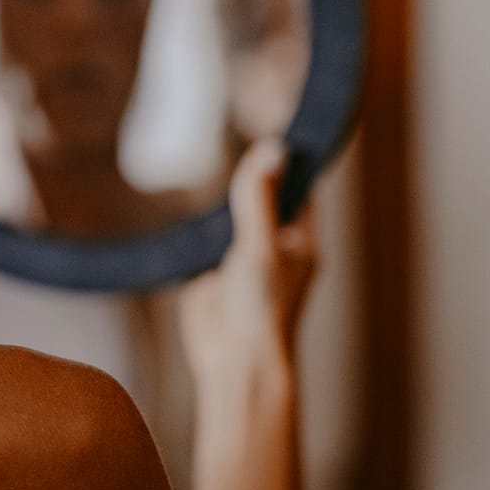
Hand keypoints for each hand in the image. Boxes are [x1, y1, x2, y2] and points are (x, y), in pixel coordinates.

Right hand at [180, 140, 317, 383]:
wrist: (233, 359)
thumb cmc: (262, 309)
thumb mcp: (260, 245)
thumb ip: (261, 198)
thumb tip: (272, 150)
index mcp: (300, 241)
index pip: (300, 190)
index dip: (288, 163)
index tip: (274, 129)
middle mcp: (275, 248)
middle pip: (266, 199)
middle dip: (252, 178)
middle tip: (237, 142)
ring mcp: (244, 261)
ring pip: (235, 219)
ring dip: (224, 202)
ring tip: (212, 173)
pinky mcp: (214, 274)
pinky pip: (208, 242)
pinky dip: (200, 228)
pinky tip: (188, 210)